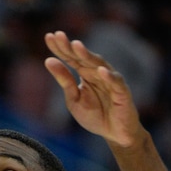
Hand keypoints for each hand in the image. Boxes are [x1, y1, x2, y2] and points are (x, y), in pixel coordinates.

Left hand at [44, 31, 141, 147]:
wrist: (115, 134)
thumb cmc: (95, 116)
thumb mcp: (74, 100)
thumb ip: (64, 81)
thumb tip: (48, 61)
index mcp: (85, 73)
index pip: (71, 58)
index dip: (61, 48)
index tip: (48, 36)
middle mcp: (97, 73)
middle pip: (83, 57)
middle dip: (71, 47)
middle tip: (59, 35)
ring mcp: (111, 80)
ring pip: (99, 65)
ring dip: (88, 55)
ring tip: (76, 46)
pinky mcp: (122, 92)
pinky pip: (116, 82)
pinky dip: (109, 77)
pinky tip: (101, 71)